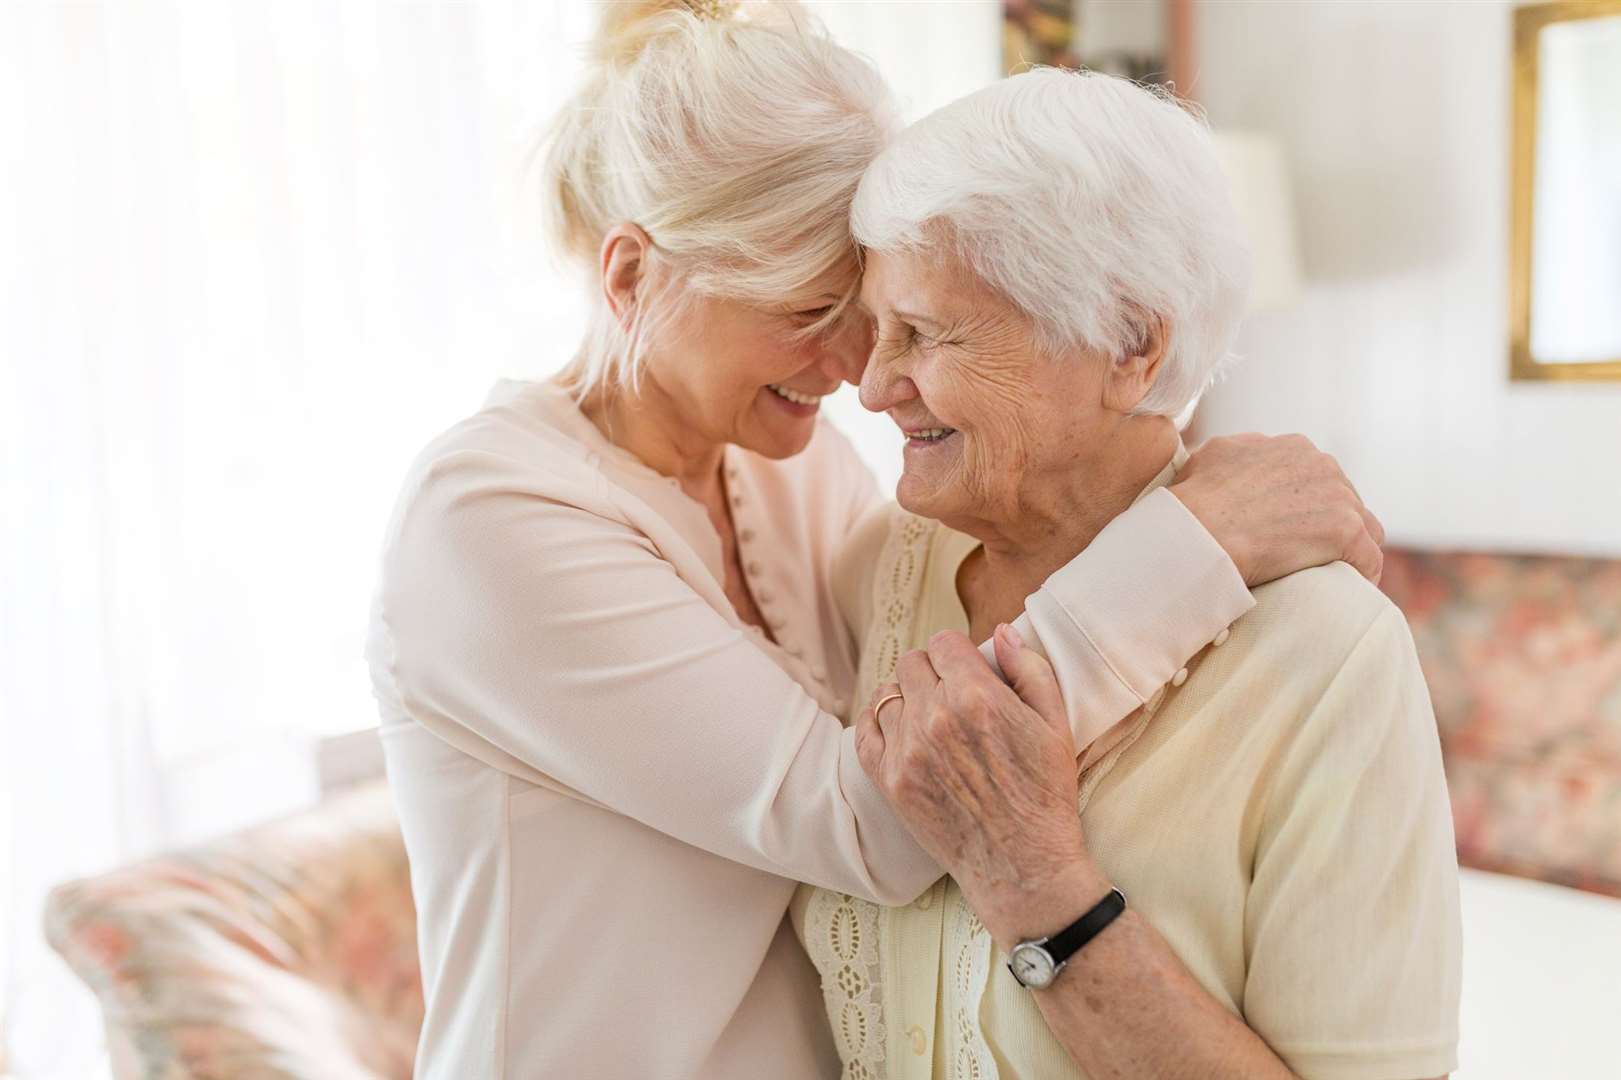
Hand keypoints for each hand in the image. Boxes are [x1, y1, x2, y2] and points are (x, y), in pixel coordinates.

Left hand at [855, 625, 1104, 947]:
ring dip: (907, 696)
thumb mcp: (1055, 725)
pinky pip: (865, 730)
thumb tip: (999, 632)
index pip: (944, 642)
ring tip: (929, 715)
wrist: (1022, 866)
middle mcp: (935, 717)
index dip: (958, 654)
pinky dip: (878, 722)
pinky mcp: (890, 781)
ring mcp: (907, 750)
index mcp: (976, 696)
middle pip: (912, 663)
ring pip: (887, 693)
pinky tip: (900, 729)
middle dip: (933, 671)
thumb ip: (1028, 669)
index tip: (968, 670)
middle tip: (951, 693)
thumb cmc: (1045, 795)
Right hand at [1169, 433, 1385, 586]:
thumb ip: (1239, 454)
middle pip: (1345, 499)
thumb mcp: (1213, 456)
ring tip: (1333, 574)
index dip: (1309, 505)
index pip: (1319, 477)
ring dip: (1350, 549)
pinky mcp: (1346, 531)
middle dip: (1330, 524)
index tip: (1294, 527)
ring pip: (1365, 527)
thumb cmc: (1195, 500)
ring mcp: (1338, 496)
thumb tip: (1236, 465)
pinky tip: (1349, 589)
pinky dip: (1361, 574)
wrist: (1199, 530)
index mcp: (1293, 447)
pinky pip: (1369, 558)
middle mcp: (1321, 464)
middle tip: (1309, 554)